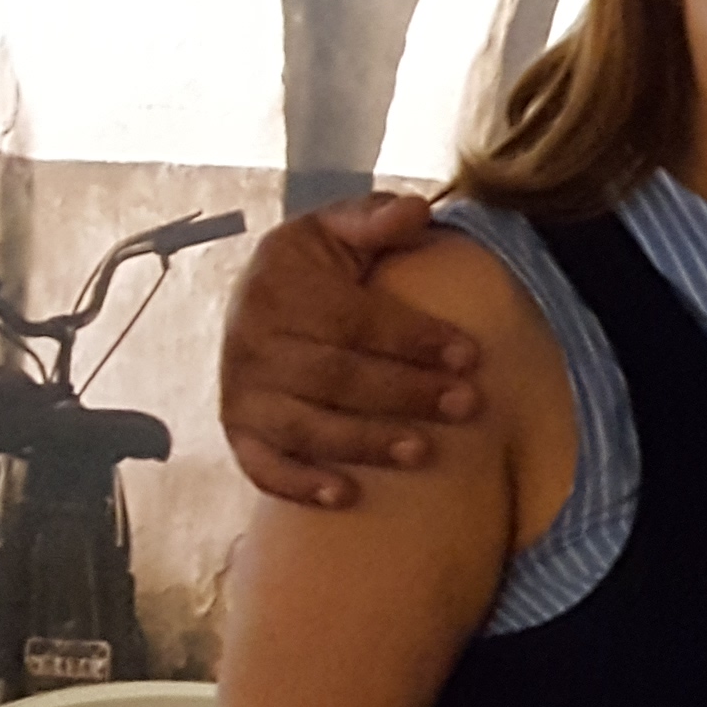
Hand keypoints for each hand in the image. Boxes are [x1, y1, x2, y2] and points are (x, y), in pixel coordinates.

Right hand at [216, 193, 481, 508]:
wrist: (254, 301)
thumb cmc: (313, 267)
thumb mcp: (336, 229)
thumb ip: (374, 220)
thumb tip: (415, 210)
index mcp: (279, 286)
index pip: (353, 320)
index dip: (413, 338)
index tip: (469, 355)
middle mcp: (252, 342)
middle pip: (337, 377)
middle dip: (405, 394)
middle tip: (468, 405)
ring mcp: (242, 391)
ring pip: (306, 426)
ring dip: (366, 443)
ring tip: (423, 452)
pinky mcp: (237, 430)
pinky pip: (261, 466)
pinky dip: (299, 484)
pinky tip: (345, 496)